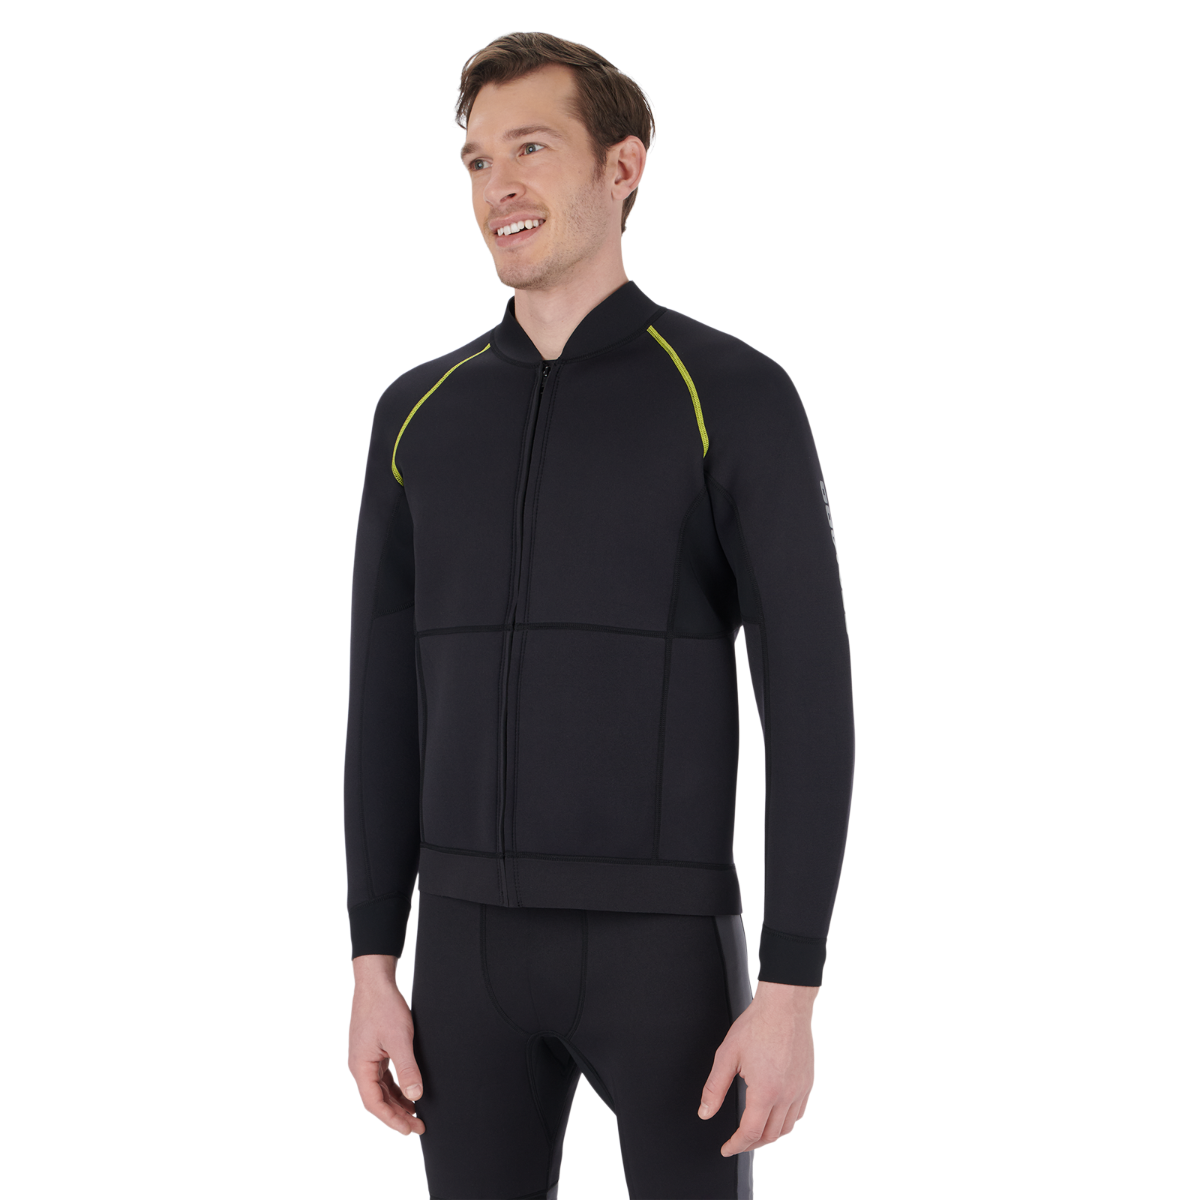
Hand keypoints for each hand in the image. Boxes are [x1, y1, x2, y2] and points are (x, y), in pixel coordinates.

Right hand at [347, 954, 425, 1136]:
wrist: (375, 982)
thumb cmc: (384, 1007)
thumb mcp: (399, 1039)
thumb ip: (407, 1069)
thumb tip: (415, 1096)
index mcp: (361, 1068)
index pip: (374, 1104)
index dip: (392, 1119)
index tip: (410, 1129)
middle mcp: (360, 1067)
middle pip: (377, 1100)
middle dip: (397, 1115)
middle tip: (418, 1126)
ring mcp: (366, 1059)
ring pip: (381, 1090)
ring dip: (397, 1103)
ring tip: (416, 1114)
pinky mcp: (374, 1052)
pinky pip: (383, 1077)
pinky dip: (396, 1088)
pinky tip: (409, 1093)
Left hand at [698, 981, 817, 1155]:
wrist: (785, 1005)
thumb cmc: (757, 1025)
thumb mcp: (727, 1055)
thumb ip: (714, 1088)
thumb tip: (705, 1113)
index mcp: (765, 1092)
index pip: (750, 1133)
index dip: (736, 1145)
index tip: (726, 1149)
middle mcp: (787, 1095)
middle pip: (770, 1135)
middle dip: (751, 1144)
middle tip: (737, 1142)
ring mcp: (801, 1089)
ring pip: (788, 1128)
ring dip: (770, 1136)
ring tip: (755, 1133)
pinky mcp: (808, 1081)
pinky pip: (800, 1113)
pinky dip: (786, 1122)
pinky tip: (776, 1116)